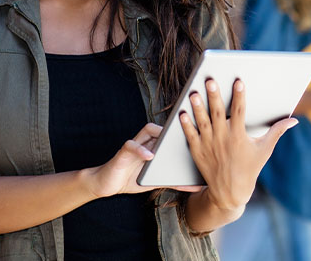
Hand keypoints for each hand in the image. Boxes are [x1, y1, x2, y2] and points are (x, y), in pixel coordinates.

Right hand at [83, 123, 201, 198]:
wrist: (106, 184)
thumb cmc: (132, 178)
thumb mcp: (157, 181)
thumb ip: (176, 181)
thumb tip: (199, 186)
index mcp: (157, 146)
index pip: (173, 132)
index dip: (188, 128)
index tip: (204, 127)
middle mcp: (148, 141)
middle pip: (165, 127)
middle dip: (178, 124)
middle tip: (193, 125)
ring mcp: (136, 144)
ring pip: (149, 130)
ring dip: (160, 133)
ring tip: (170, 140)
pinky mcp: (123, 151)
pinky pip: (132, 146)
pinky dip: (141, 150)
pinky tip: (150, 157)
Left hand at [179, 79, 297, 213]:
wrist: (229, 193)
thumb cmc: (249, 168)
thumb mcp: (264, 150)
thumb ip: (277, 132)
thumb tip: (294, 120)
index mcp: (239, 137)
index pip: (240, 112)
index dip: (240, 96)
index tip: (239, 82)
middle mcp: (223, 140)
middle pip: (218, 113)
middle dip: (214, 96)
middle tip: (210, 80)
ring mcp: (209, 145)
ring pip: (202, 122)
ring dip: (197, 108)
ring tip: (193, 93)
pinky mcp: (198, 151)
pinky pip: (190, 135)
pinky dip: (186, 124)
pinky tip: (182, 112)